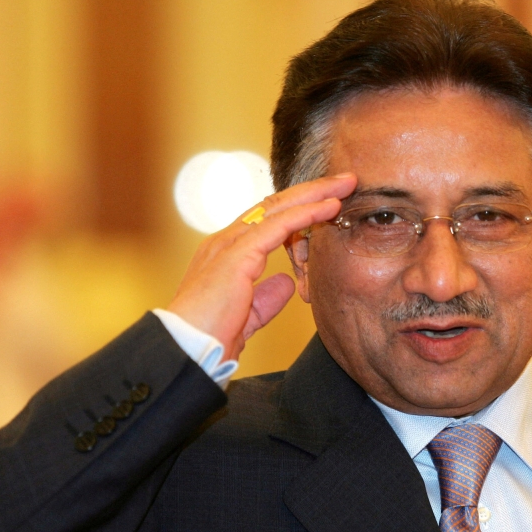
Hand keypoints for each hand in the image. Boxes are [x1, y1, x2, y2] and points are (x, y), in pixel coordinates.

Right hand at [168, 173, 356, 359]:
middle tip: (343, 181)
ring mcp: (229, 244)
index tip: (329, 202)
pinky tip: (329, 206)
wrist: (187, 351)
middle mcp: (225, 241)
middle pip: (275, 205)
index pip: (267, 220)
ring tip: (345, 184)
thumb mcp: (247, 315)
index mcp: (226, 253)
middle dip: (311, 191)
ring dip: (315, 193)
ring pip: (279, 207)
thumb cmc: (210, 338)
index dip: (299, 209)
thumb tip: (287, 283)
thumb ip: (266, 298)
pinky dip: (307, 213)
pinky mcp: (238, 254)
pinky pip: (279, 226)